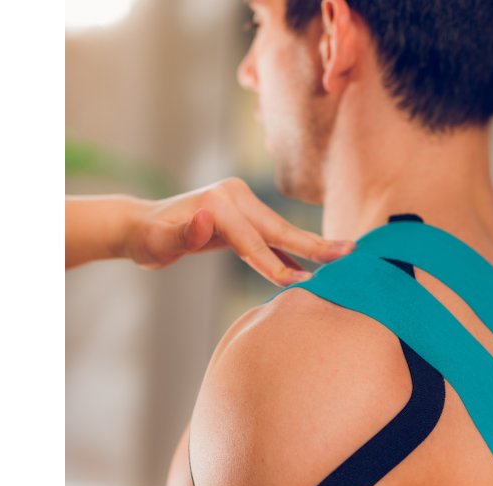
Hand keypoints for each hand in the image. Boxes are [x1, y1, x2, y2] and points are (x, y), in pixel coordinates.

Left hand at [116, 178, 353, 284]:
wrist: (142, 227)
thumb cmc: (148, 238)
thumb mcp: (158, 242)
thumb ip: (184, 234)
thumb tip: (207, 220)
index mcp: (221, 201)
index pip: (254, 241)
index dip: (276, 263)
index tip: (303, 282)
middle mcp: (235, 196)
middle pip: (278, 229)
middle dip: (314, 244)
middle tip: (350, 253)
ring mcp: (241, 204)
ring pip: (280, 232)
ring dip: (311, 246)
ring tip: (344, 254)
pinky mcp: (243, 217)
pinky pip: (271, 238)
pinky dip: (291, 251)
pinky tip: (313, 263)